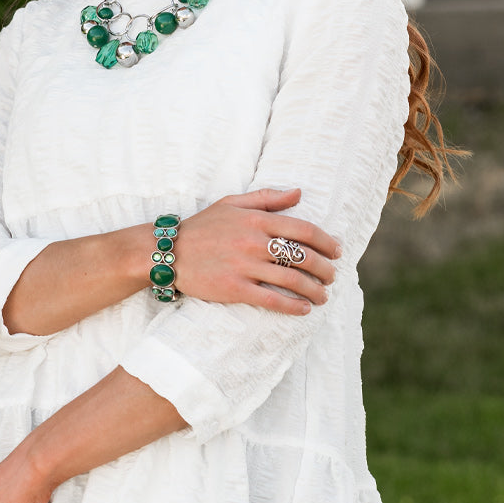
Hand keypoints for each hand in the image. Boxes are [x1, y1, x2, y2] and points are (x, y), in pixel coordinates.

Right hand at [176, 187, 340, 315]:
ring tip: (323, 296)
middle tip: (332, 276)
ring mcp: (244, 267)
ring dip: (314, 290)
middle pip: (303, 256)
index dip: (326, 242)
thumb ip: (267, 197)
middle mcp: (254, 242)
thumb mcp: (232, 203)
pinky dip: (293, 306)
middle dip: (325, 269)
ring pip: (292, 280)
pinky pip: (272, 300)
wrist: (166, 251)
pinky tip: (304, 309)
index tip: (337, 251)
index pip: (304, 230)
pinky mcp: (234, 289)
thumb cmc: (202, 226)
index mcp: (256, 220)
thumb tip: (299, 193)